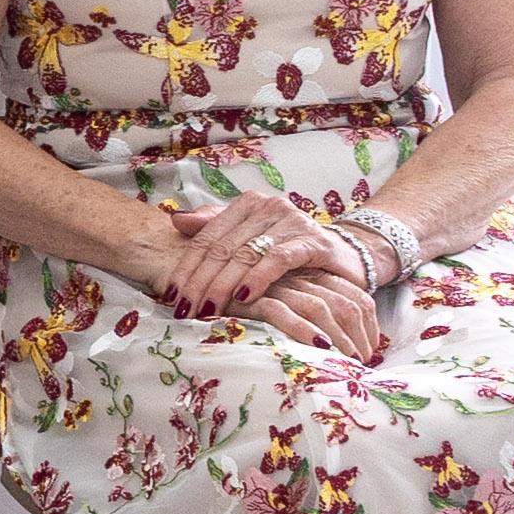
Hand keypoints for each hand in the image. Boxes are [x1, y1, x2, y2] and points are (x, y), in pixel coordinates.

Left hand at [163, 188, 337, 316]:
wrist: (345, 256)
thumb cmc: (291, 250)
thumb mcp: (251, 239)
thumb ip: (215, 228)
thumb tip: (175, 220)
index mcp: (247, 204)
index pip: (206, 238)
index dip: (186, 267)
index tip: (169, 295)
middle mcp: (268, 207)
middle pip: (222, 248)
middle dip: (199, 282)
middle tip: (183, 309)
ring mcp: (291, 222)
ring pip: (245, 255)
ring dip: (222, 285)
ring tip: (206, 309)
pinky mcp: (313, 241)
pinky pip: (278, 260)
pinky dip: (258, 278)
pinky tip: (244, 297)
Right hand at [236, 263, 383, 364]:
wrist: (182, 267)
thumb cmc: (230, 289)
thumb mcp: (275, 297)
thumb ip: (301, 307)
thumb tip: (336, 341)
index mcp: (306, 271)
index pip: (352, 292)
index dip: (368, 323)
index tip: (370, 350)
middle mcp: (293, 274)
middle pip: (342, 301)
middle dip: (358, 336)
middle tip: (362, 364)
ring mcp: (272, 283)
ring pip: (318, 307)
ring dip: (338, 338)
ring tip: (345, 363)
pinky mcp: (247, 295)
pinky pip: (280, 312)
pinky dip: (300, 330)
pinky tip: (316, 348)